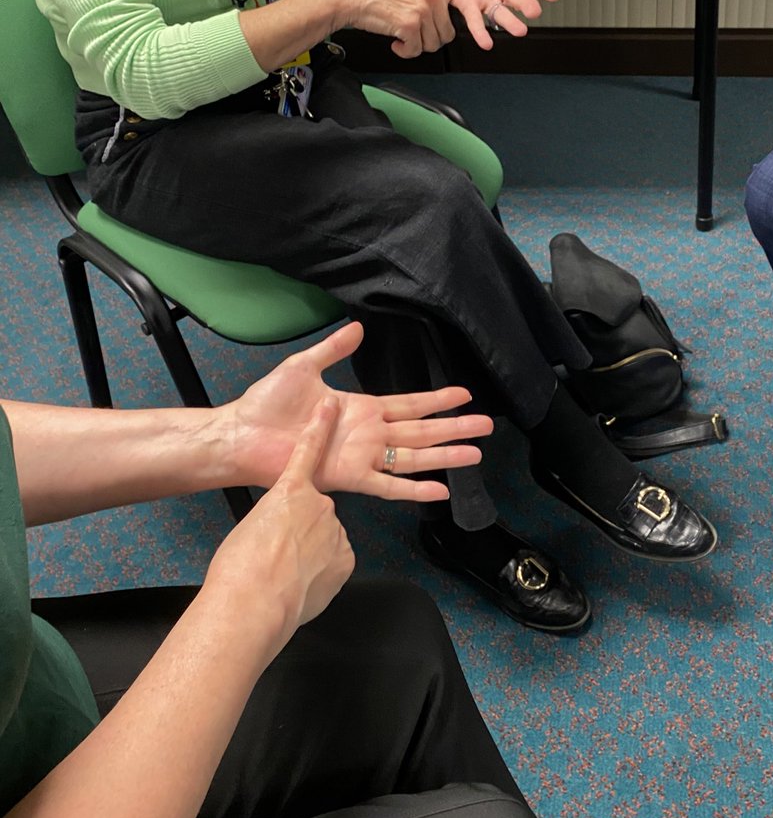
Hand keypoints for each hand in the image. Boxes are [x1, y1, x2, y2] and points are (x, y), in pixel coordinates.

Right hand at [205, 398, 354, 651]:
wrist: (253, 601)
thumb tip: (281, 528)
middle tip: (278, 553)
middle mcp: (319, 506)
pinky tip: (300, 584)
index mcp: (289, 492)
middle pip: (317, 513)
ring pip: (327, 540)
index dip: (320, 428)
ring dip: (312, 554)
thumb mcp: (250, 528)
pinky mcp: (346, 559)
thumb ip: (274, 518)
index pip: (308, 452)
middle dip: (303, 531)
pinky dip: (321, 572)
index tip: (330, 404)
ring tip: (285, 574)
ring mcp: (336, 533)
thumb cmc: (239, 566)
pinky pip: (336, 562)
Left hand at [226, 322, 492, 499]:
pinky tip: (440, 489)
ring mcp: (362, 456)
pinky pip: (388, 485)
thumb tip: (358, 328)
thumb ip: (334, 350)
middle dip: (455, 428)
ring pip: (414, 456)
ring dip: (446, 455)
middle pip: (423, 430)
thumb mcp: (304, 366)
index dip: (437, 400)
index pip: (409, 403)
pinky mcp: (348, 477)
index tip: (465, 395)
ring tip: (476, 454)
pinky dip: (414, 489)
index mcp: (362, 408)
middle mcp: (369, 434)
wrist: (241, 435)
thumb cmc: (267, 404)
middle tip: (487, 426)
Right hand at [333, 0, 514, 58]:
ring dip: (414, 46)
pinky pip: (416, 50)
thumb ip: (432, 4)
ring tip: (400, 32)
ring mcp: (423, 8)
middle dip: (427, 40)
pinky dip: (404, 51)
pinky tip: (395, 39)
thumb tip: (441, 27)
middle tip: (410, 31)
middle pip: (446, 34)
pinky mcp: (412, 23)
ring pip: (432, 45)